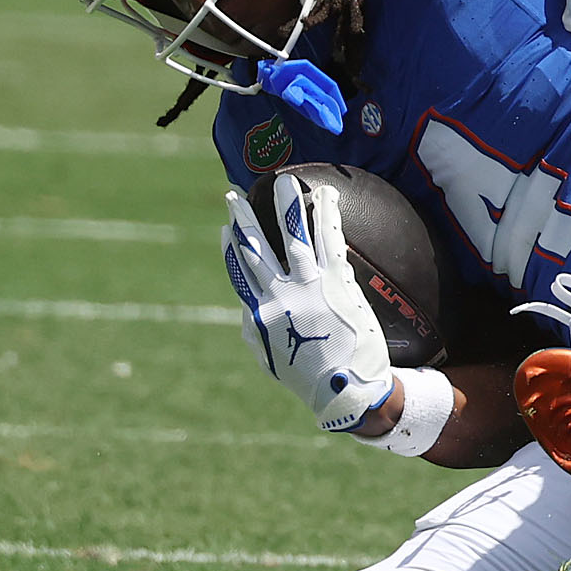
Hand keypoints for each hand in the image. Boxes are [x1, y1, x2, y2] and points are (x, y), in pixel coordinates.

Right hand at [222, 175, 393, 432]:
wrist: (345, 390)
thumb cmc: (311, 378)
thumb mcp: (271, 360)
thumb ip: (256, 332)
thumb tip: (248, 310)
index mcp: (261, 314)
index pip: (241, 274)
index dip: (231, 251)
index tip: (225, 230)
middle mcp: (280, 295)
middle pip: (258, 250)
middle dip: (245, 221)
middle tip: (234, 197)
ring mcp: (309, 287)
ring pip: (295, 237)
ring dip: (288, 206)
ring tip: (285, 181)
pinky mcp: (338, 284)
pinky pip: (331, 242)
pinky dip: (328, 216)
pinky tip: (329, 195)